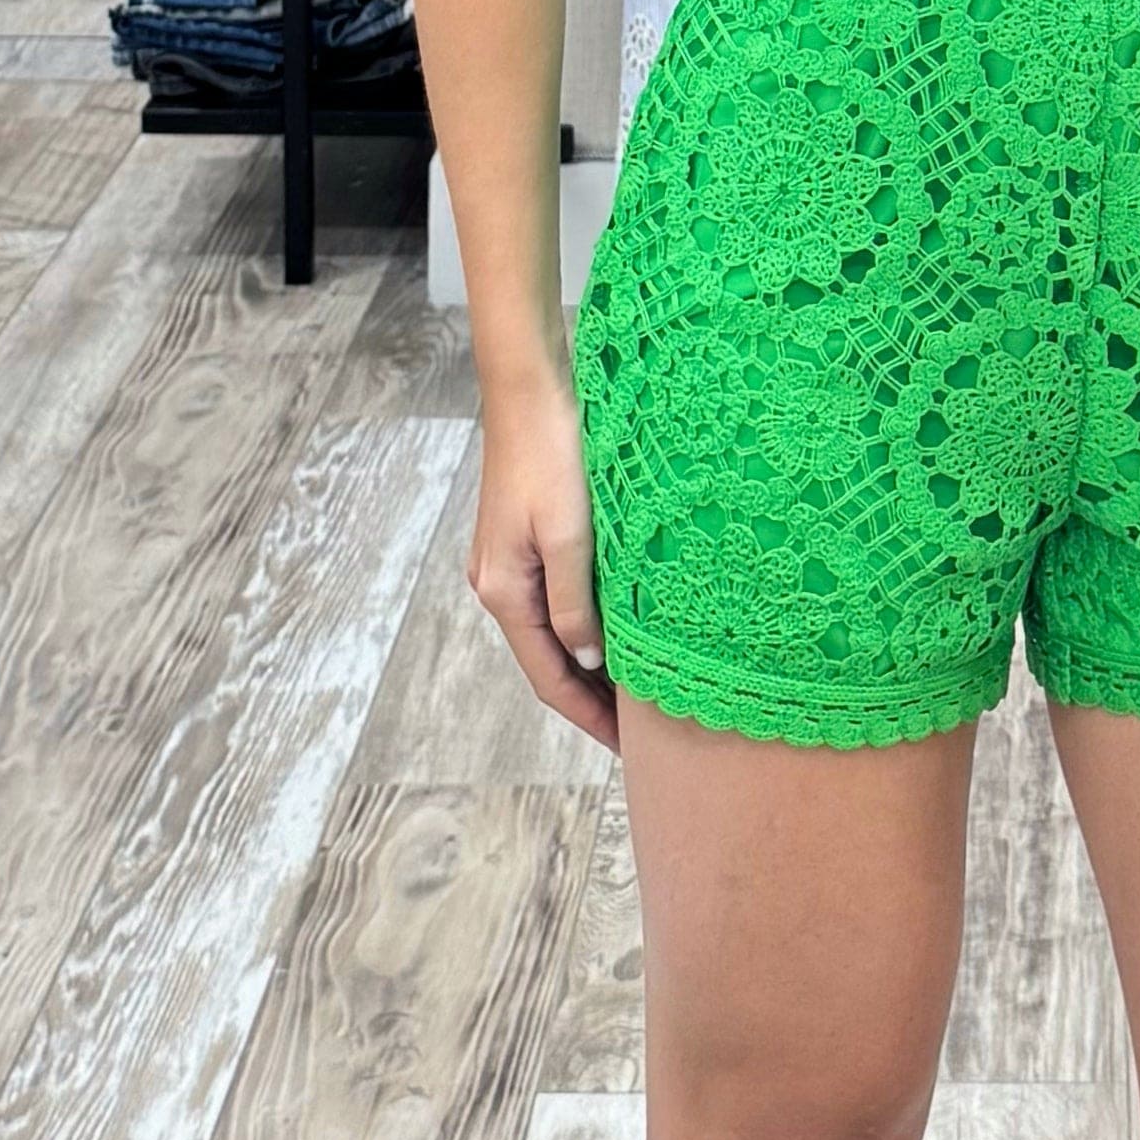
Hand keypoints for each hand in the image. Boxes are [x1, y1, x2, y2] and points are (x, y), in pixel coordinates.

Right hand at [470, 363, 618, 750]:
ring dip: (590, 665)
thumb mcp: (570, 535)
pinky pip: (555, 603)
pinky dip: (586, 628)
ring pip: (553, 633)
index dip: (588, 716)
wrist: (530, 391)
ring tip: (637, 692)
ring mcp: (508, 564)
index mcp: (504, 592)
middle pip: (548, 661)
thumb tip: (587, 661)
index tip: (628, 749)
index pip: (549, 677)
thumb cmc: (552, 456)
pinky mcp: (524, 542)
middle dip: (591, 699)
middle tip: (642, 731)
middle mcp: (498, 585)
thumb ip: (576, 603)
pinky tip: (618, 632)